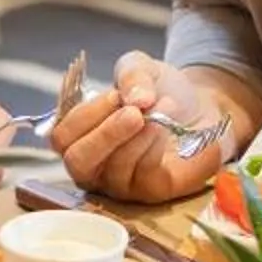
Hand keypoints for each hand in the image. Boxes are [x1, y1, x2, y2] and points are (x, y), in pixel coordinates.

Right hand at [53, 52, 231, 204]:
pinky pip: (145, 175)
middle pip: (78, 163)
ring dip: (139, 135)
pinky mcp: (152, 191)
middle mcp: (95, 165)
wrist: (200, 104)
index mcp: (80, 135)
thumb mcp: (141, 69)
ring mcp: (122, 183)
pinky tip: (167, 127)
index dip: (84, 116)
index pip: (61, 138)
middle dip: (105, 135)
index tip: (114, 94)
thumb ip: (131, 75)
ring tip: (161, 107)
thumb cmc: (159, 91)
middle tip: (134, 113)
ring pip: (115, 169)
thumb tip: (136, 98)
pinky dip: (155, 146)